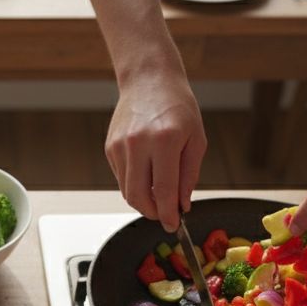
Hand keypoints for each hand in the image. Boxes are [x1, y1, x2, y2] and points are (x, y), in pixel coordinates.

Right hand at [105, 81, 206, 230]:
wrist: (149, 80)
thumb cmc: (177, 106)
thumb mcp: (195, 139)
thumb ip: (188, 175)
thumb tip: (182, 205)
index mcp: (165, 140)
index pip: (163, 190)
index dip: (169, 214)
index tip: (173, 225)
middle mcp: (138, 144)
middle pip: (138, 197)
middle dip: (153, 213)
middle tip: (165, 214)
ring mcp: (120, 146)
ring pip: (127, 191)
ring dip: (143, 200)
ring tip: (158, 194)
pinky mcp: (110, 147)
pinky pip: (122, 177)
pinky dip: (135, 183)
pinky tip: (147, 172)